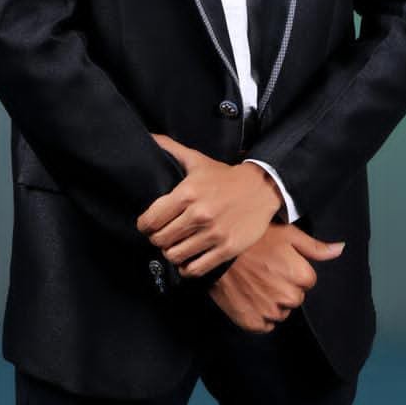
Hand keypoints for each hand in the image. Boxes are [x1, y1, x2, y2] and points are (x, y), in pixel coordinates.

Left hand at [136, 134, 283, 276]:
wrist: (261, 188)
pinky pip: (195, 269)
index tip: (146, 225)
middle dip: (156, 239)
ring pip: (175, 256)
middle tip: (161, 235)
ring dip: (170, 253)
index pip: (151, 219)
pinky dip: (186, 268)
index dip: (143, 225)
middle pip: (160, 239)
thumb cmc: (224, 176)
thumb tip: (148, 136)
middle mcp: (198, 215)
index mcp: (187, 193)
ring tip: (174, 246)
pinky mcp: (226, 249)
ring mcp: (213, 234)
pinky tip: (187, 259)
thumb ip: (170, 148)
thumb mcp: (197, 159)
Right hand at [208, 222, 345, 332]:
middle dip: (284, 286)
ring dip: (272, 301)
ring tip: (254, 281)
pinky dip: (259, 314)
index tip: (277, 260)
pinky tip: (249, 295)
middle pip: (295, 297)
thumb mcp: (287, 234)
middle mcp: (289, 297)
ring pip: (280, 312)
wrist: (214, 252)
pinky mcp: (253, 323)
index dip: (293, 269)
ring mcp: (270, 312)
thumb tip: (341, 249)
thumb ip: (315, 247)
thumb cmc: (253, 238)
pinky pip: (265, 325)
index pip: (308, 281)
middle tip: (264, 269)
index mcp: (301, 275)